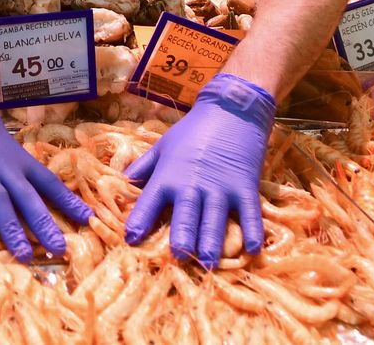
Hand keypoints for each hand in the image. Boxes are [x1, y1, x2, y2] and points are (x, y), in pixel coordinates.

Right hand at [0, 50, 91, 260]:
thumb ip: (10, 157)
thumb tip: (21, 174)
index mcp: (15, 156)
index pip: (47, 181)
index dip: (68, 201)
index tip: (88, 219)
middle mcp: (1, 164)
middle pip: (28, 196)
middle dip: (45, 224)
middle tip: (60, 251)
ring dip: (13, 229)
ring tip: (24, 255)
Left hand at [124, 72, 275, 264]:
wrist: (231, 110)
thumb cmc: (192, 130)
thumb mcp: (162, 145)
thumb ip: (143, 166)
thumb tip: (122, 183)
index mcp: (169, 175)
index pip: (149, 201)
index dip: (139, 221)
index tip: (130, 240)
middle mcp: (193, 184)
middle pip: (185, 216)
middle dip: (181, 239)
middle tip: (178, 258)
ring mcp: (221, 187)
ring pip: (215, 221)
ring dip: (211, 243)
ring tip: (208, 264)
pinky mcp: (245, 187)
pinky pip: (249, 214)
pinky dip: (252, 232)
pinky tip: (252, 250)